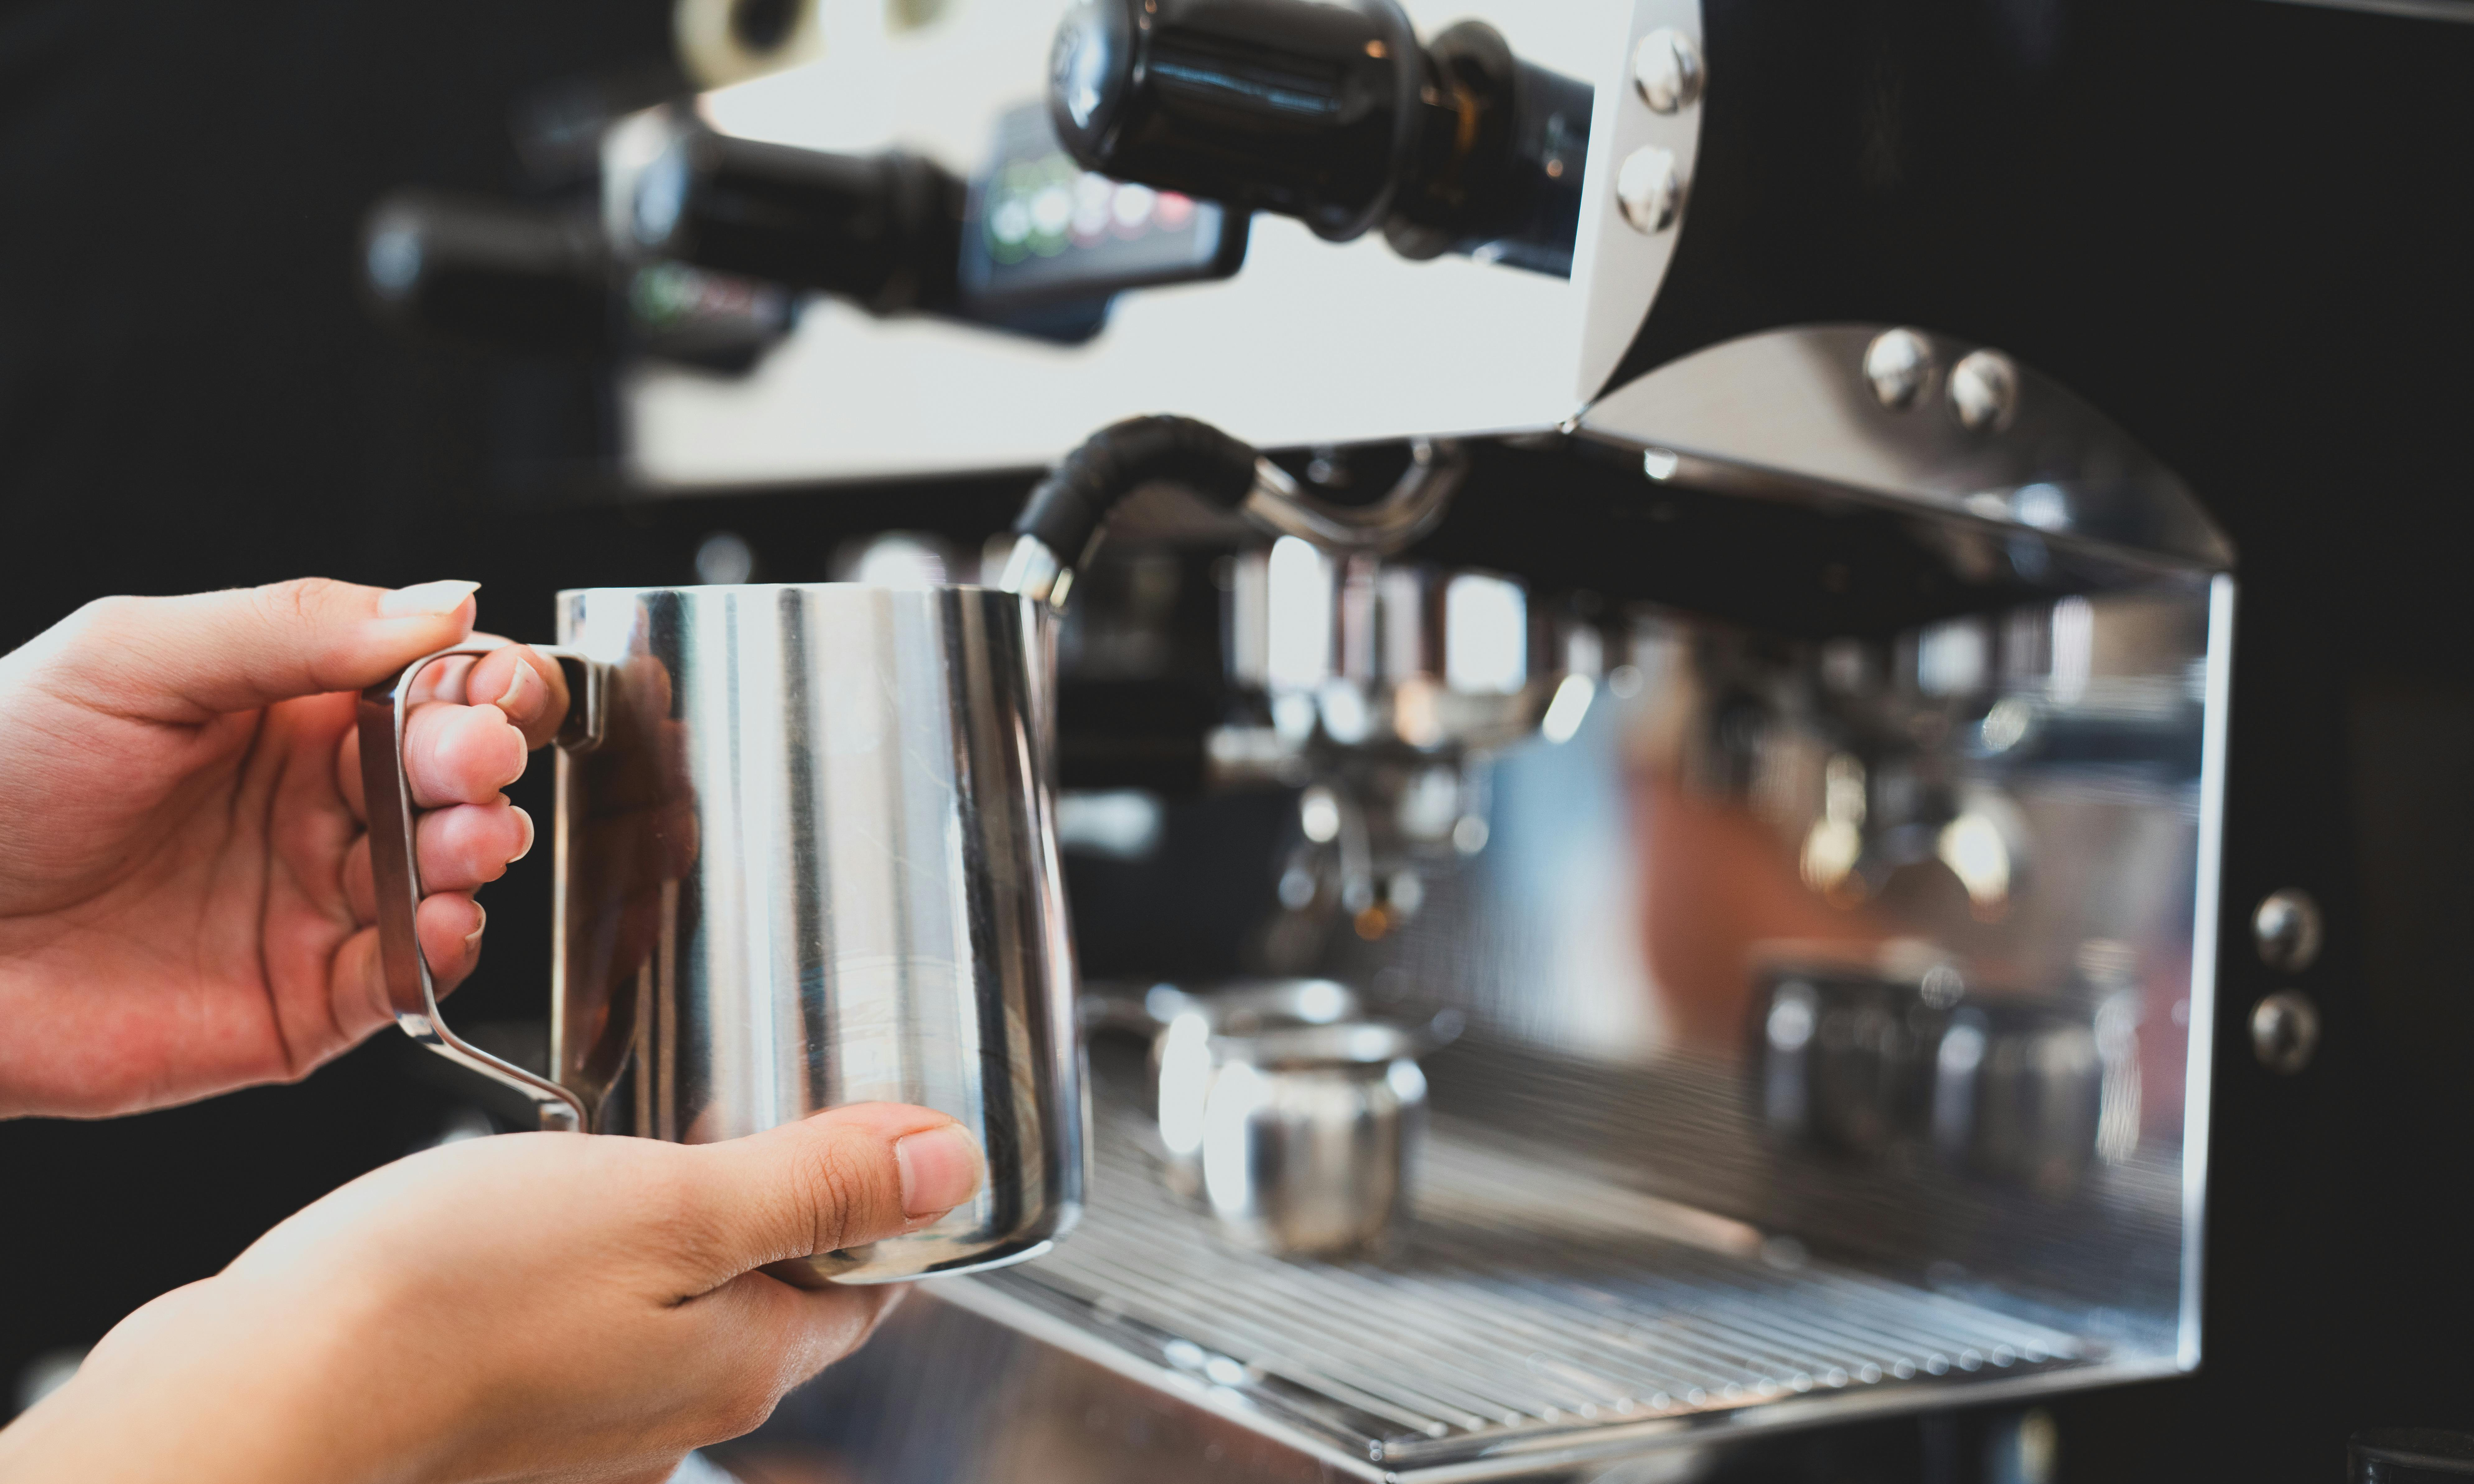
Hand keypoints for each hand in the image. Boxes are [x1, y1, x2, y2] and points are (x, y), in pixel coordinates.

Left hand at [0, 578, 570, 1117]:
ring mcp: (316, 905)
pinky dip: (445, 950)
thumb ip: (291, 626)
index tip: (497, 687)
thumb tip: (444, 602)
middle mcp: (318, 807)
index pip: (431, 687)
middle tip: (471, 762)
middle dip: (483, 765)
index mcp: (290, 715)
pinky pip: (407, 978)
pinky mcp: (305, 1001)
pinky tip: (443, 920)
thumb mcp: (131, 657)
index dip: (485, 683)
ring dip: (478, 851)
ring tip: (465, 840)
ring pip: (449, 875)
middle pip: (454, 780)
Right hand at [0, 1103, 986, 1483]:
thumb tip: (950, 1168)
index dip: (873, 1200)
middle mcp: (675, 1415)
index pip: (864, 1281)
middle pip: (770, 1299)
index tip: (864, 1128)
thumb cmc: (447, 1297)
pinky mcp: (496, 1417)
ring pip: (668, 1315)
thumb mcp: (673, 1204)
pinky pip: (574, 1334)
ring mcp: (582, 1429)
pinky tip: (531, 1221)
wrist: (262, 1396)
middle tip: (739, 1115)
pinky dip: (575, 1274)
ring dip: (663, 1240)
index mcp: (744, 1360)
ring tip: (626, 1155)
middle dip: (768, 1211)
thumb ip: (817, 1186)